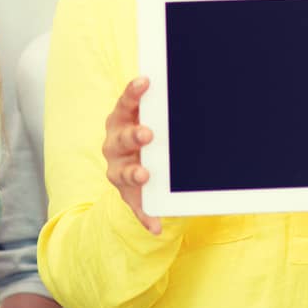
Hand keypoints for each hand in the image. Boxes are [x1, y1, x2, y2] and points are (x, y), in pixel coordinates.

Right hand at [103, 77, 160, 234]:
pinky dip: (146, 215)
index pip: (125, 103)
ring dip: (134, 174)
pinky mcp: (128, 195)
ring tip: (145, 175)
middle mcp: (115, 144)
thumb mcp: (155, 121)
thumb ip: (165, 110)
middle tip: (147, 133)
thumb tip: (193, 85)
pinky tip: (156, 225)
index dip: (133, 93)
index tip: (145, 82)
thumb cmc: (152, 135)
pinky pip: (136, 206)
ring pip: (122, 173)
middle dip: (134, 135)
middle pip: (121, 138)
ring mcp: (119, 170)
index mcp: (122, 120)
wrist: (145, 167)